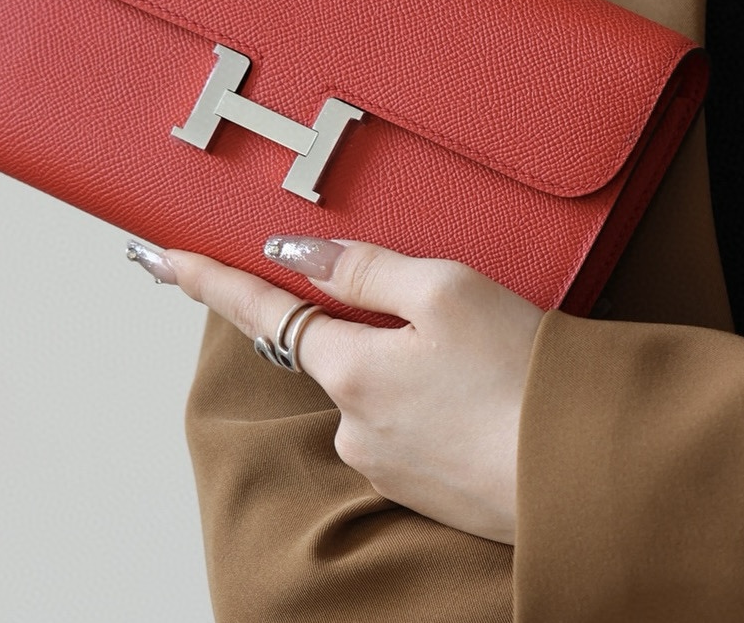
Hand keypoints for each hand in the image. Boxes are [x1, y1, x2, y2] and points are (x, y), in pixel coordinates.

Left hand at [134, 235, 543, 544]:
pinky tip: (488, 400)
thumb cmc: (523, 372)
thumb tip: (294, 253)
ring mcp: (385, 465)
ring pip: (381, 391)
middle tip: (457, 325)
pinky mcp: (421, 491)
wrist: (586, 471)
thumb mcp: (445, 289)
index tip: (157, 257)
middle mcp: (353, 425)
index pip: (260, 310)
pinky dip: (437, 406)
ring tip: (490, 364)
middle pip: (340, 350)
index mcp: (350, 368)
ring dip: (416, 370)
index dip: (208, 278)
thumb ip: (363, 268)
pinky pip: (411, 427)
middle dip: (378, 330)